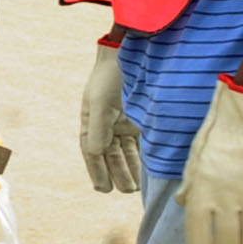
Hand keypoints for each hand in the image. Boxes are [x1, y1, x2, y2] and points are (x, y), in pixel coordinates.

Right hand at [79, 41, 142, 193]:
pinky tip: (150, 169)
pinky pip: (142, 142)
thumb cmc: (111, 75)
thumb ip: (98, 128)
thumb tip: (95, 153)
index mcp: (91, 122)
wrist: (132, 52)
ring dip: (131, 169)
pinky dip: (144, 156)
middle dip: (118, 174)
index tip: (103, 189)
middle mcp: (108, 125)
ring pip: (128, 152)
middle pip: (111, 155)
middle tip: (126, 191)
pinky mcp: (143, 118)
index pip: (92, 152)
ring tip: (137, 187)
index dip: (97, 171)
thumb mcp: (101, 102)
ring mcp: (126, 122)